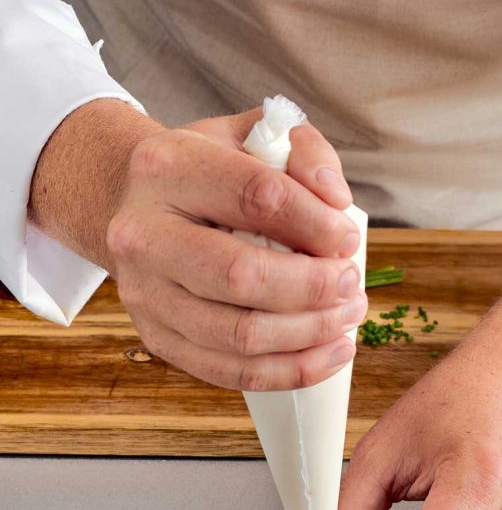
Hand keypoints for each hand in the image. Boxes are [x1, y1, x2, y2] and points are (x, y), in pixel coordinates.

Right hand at [103, 106, 365, 389]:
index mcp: (167, 169)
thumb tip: (336, 201)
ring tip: (347, 316)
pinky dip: (291, 370)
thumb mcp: (253, 137)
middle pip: (241, 276)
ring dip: (310, 333)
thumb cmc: (212, 173)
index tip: (348, 238)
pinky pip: (231, 372)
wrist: (142, 208)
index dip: (316, 223)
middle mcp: (144, 235)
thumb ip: (304, 151)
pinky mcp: (158, 338)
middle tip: (351, 283)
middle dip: (314, 287)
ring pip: (239, 335)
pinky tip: (329, 354)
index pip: (256, 197)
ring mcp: (145, 295)